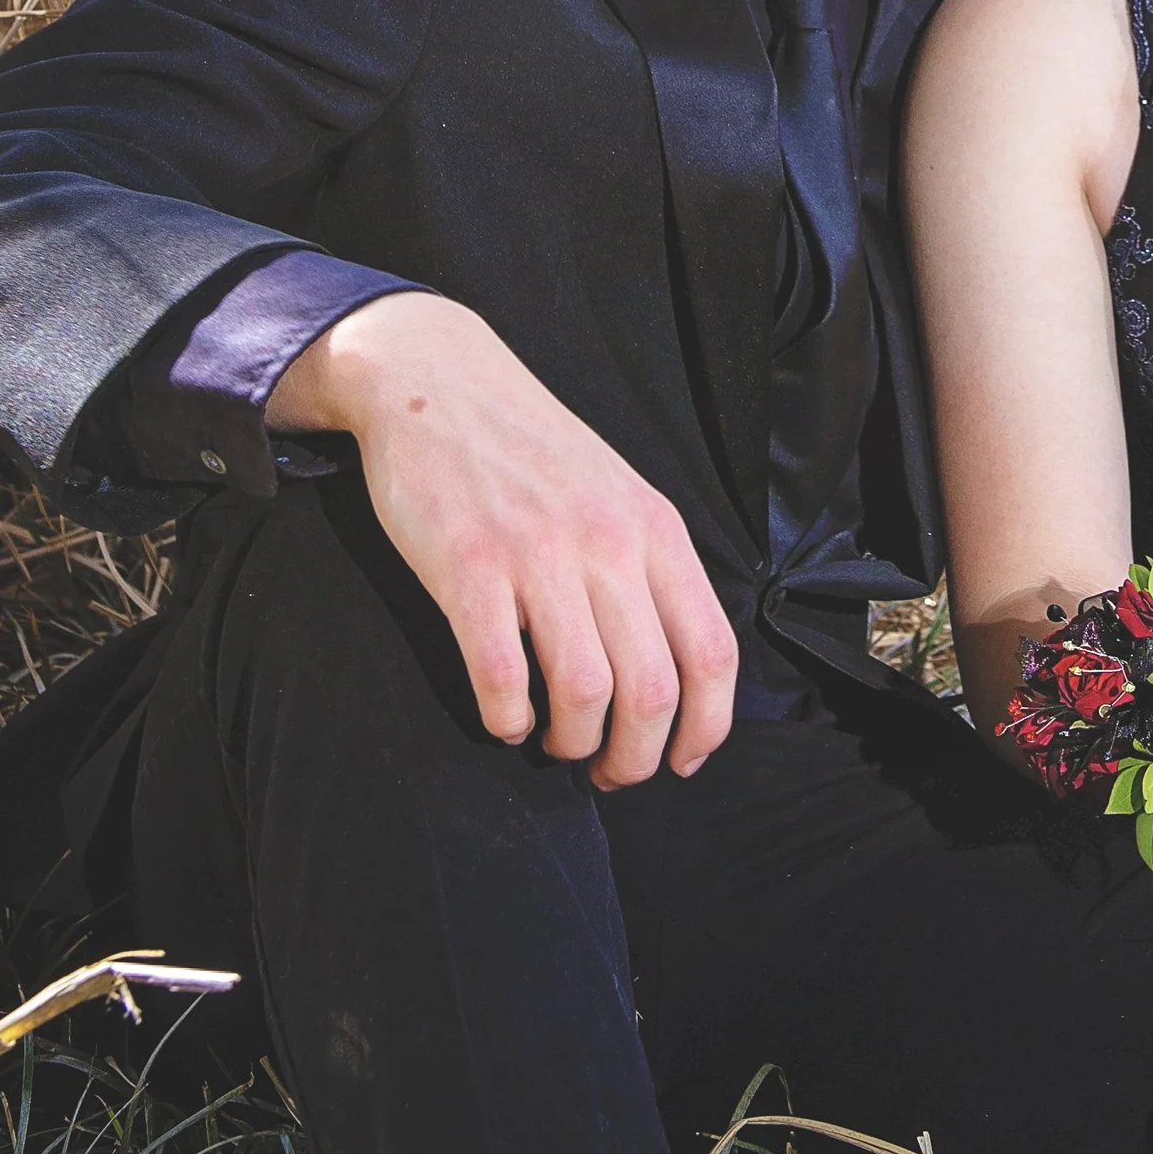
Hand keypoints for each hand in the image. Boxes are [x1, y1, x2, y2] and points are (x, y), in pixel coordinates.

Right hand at [271, 293, 739, 787]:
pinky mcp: (468, 565)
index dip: (705, 727)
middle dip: (634, 757)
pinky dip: (507, 718)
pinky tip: (504, 716)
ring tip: (553, 741)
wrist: (439, 380)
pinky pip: (500, 674)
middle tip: (607, 772)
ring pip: (585, 691)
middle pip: (653, 690)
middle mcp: (608, 542)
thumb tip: (674, 675)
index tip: (679, 761)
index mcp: (655, 529)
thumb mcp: (618, 495)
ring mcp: (538, 553)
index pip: (712, 651)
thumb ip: (649, 571)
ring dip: (572, 743)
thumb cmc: (532, 452)